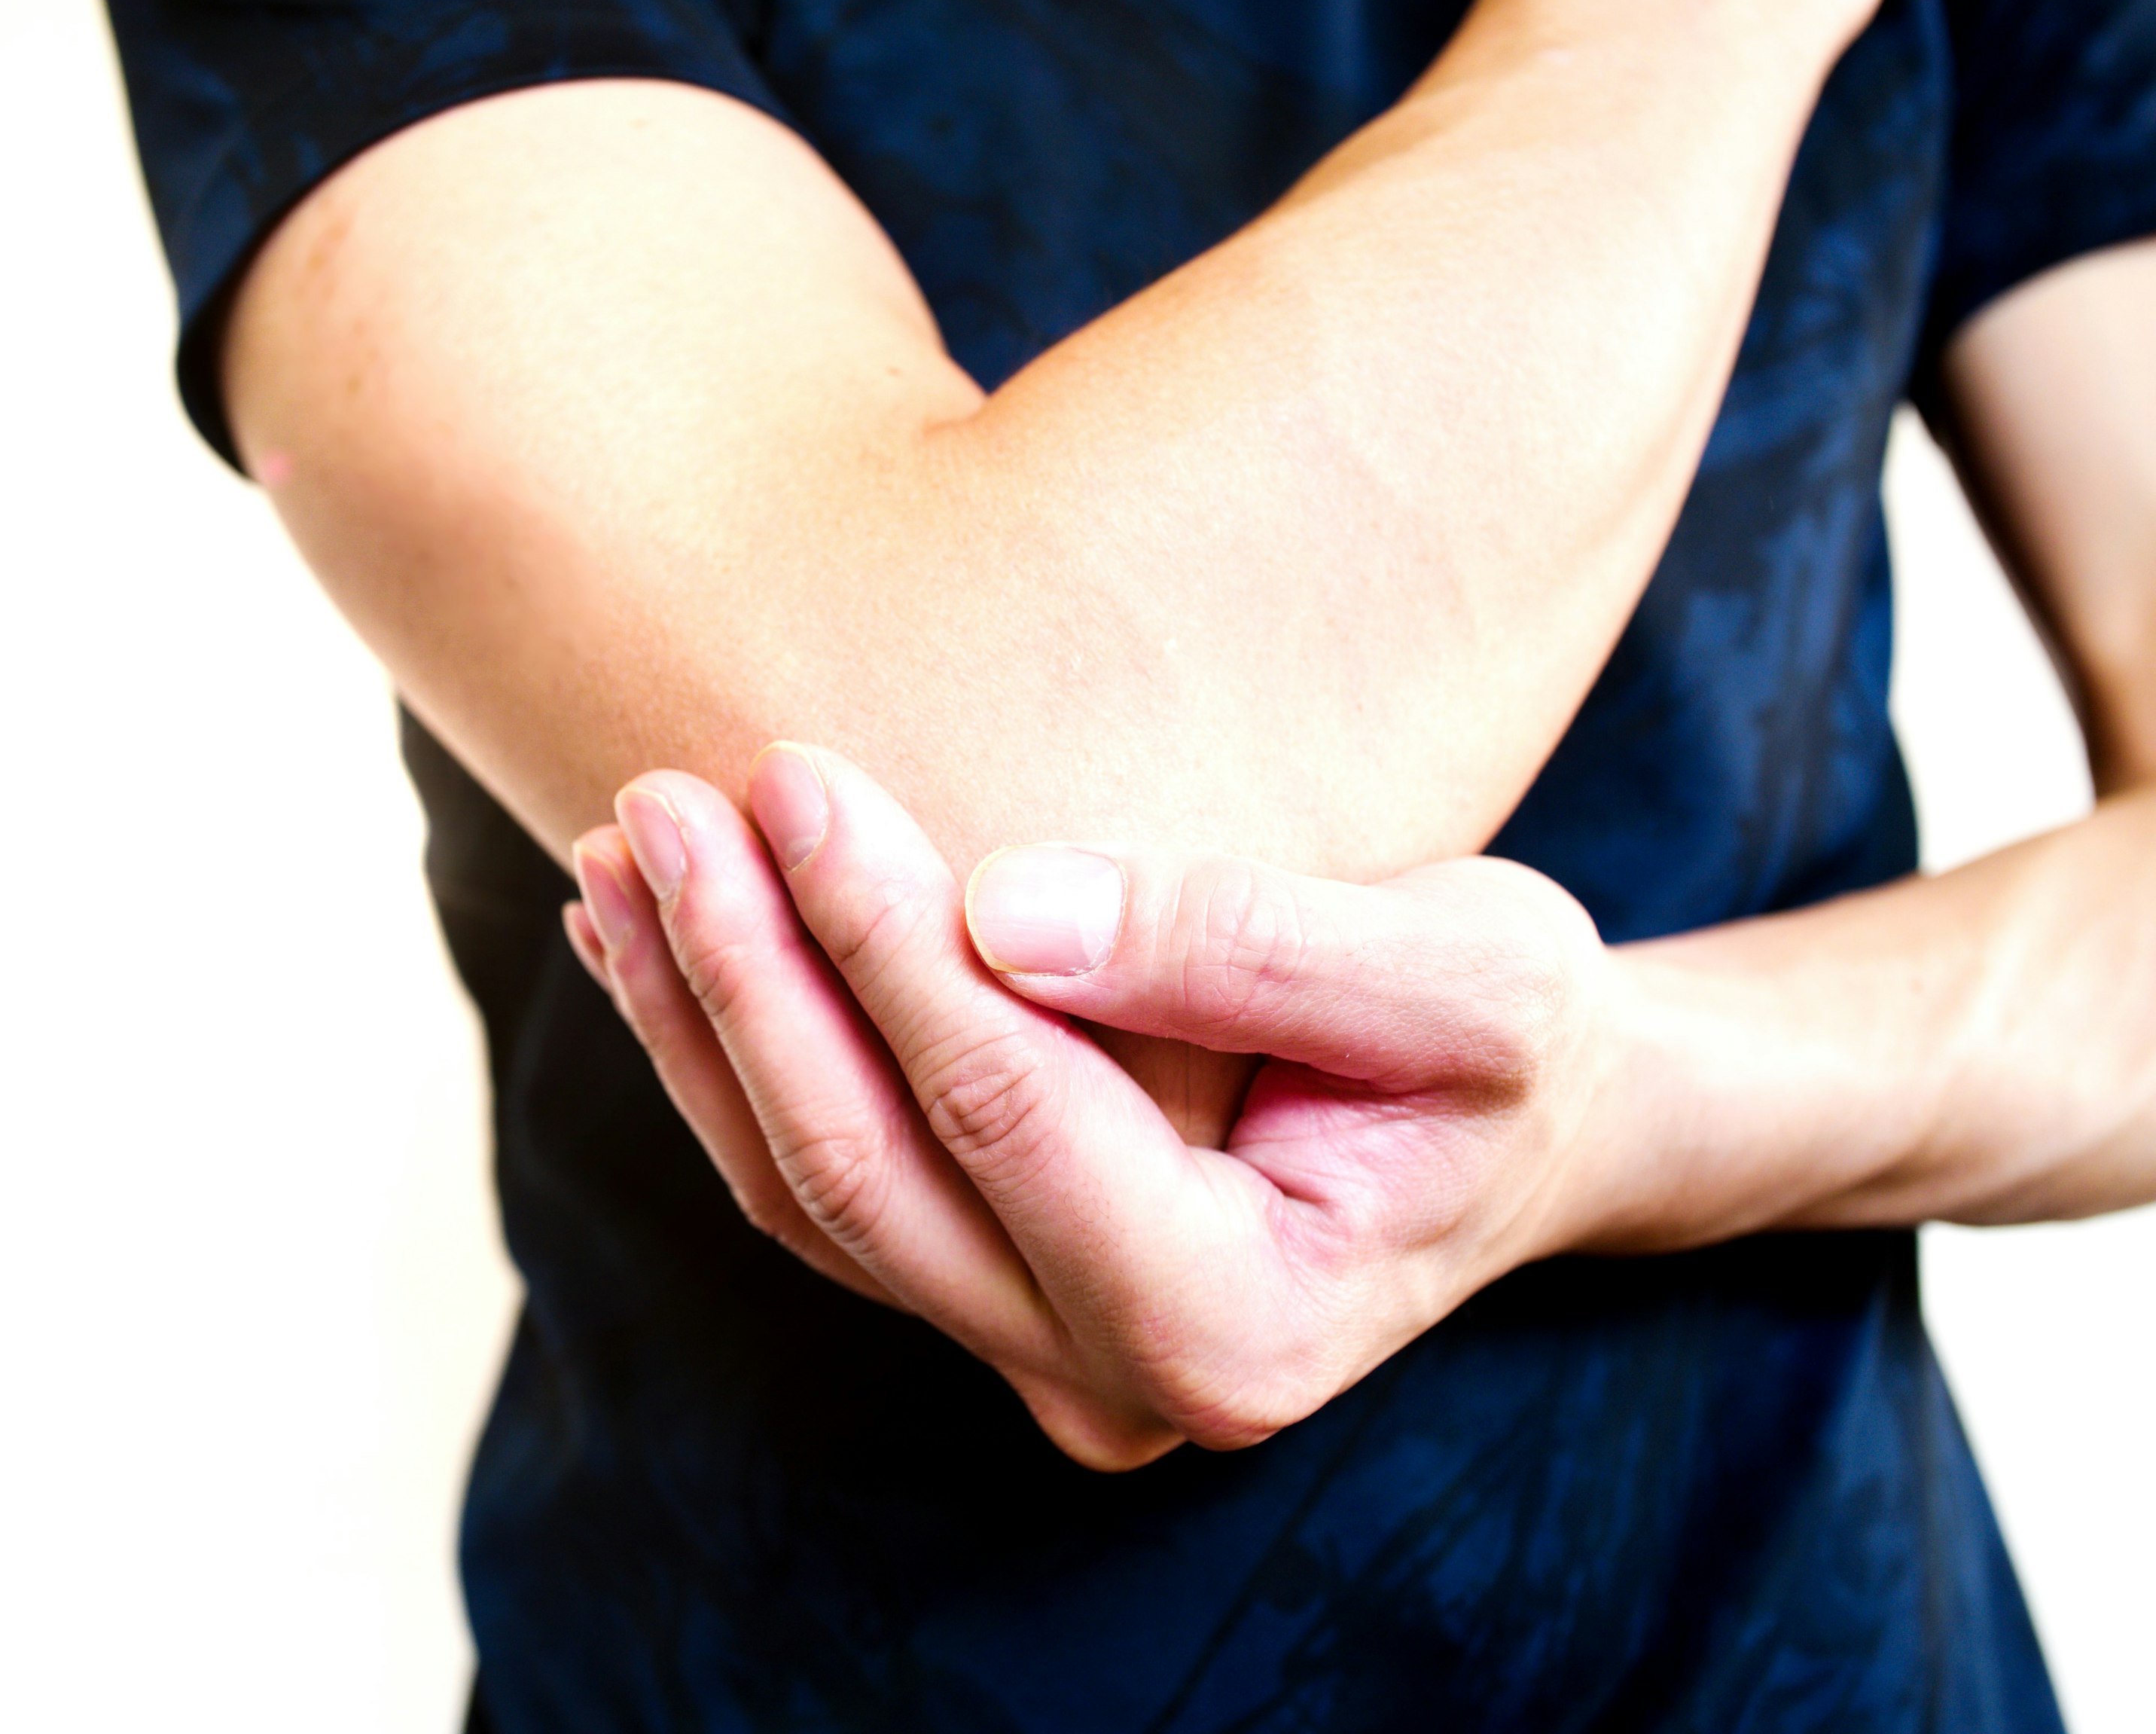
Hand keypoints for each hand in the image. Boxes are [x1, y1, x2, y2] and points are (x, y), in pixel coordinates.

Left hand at [563, 744, 1629, 1467]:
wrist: (1534, 1119)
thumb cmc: (1518, 1037)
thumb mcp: (1465, 971)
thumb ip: (1247, 946)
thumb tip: (1005, 903)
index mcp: (1241, 1323)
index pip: (1008, 1111)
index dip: (883, 940)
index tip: (792, 773)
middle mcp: (1121, 1382)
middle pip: (870, 1176)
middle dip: (746, 979)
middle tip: (654, 800)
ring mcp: (1046, 1355)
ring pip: (815, 1198)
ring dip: (703, 1022)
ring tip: (621, 855)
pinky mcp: (1000, 1297)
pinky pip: (831, 1190)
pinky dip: (737, 1060)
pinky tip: (668, 943)